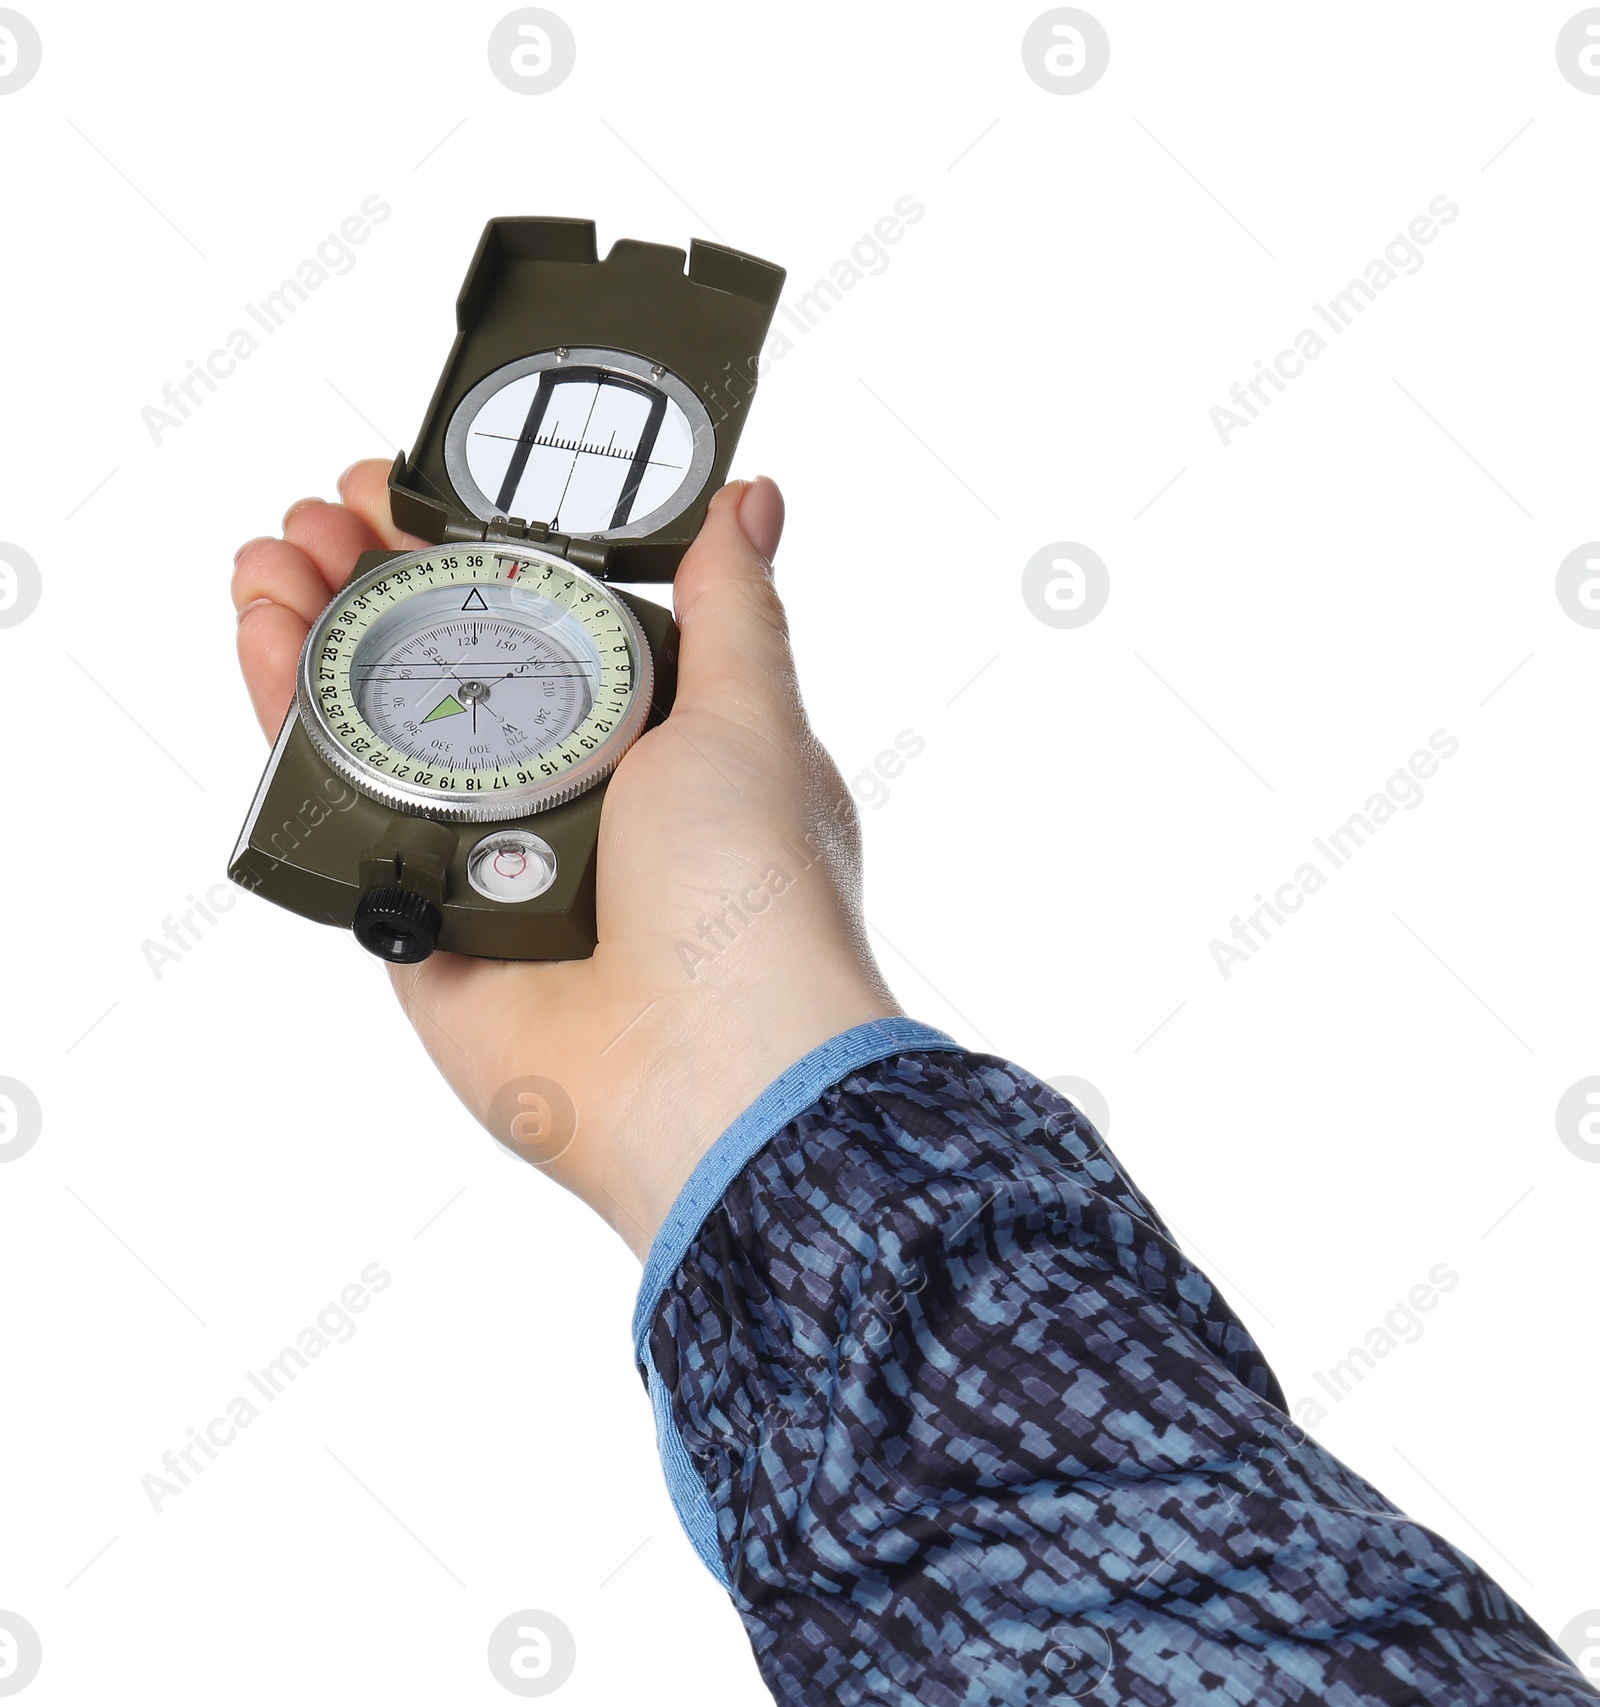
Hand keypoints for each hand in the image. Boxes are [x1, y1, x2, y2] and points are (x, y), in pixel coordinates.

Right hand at [232, 461, 899, 1256]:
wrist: (712, 1069)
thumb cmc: (755, 890)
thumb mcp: (750, 715)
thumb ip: (731, 608)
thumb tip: (755, 502)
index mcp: (653, 741)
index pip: (544, 617)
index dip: (475, 548)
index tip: (414, 488)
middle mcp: (567, 797)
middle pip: (445, 664)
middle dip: (376, 579)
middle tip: (322, 512)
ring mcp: (486, 861)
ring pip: (379, 731)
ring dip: (316, 632)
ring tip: (271, 555)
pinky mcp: (418, 928)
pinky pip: (342, 819)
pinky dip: (290, 732)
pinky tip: (262, 642)